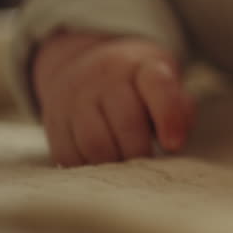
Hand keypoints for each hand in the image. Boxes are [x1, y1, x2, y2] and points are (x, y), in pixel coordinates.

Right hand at [32, 31, 194, 166]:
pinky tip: (102, 169)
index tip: (174, 146)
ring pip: (94, 143)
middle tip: (150, 166)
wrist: (84, 60)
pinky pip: (68, 155)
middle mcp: (105, 77)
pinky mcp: (53, 120)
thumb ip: (179, 108)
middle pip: (126, 122)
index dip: (169, 117)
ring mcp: (74, 97)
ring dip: (115, 165)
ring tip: (127, 171)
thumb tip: (176, 141)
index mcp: (140, 65)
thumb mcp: (164, 80)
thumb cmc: (137, 80)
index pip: (157, 85)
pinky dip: (88, 169)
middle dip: (141, 152)